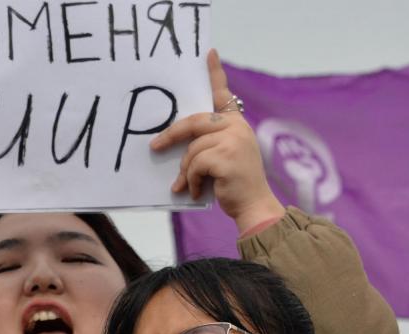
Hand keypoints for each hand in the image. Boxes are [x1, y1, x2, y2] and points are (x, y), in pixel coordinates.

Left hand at [150, 49, 284, 233]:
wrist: (254, 206)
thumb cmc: (235, 184)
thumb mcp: (224, 156)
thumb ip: (209, 142)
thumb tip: (178, 142)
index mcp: (236, 123)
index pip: (223, 94)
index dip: (214, 73)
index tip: (207, 53)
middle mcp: (237, 127)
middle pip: (194, 122)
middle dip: (172, 135)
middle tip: (154, 146)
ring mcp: (233, 140)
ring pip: (193, 149)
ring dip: (186, 171)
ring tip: (189, 185)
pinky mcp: (226, 156)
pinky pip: (196, 164)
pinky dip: (192, 181)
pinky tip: (197, 192)